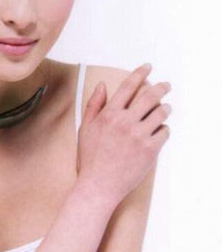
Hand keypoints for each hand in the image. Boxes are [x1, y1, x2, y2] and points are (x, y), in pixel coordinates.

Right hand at [76, 62, 170, 206]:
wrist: (99, 185)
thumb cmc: (90, 158)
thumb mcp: (85, 129)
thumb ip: (94, 106)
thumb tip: (101, 86)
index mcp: (108, 115)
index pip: (127, 87)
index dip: (139, 74)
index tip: (147, 67)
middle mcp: (125, 122)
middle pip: (150, 96)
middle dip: (161, 87)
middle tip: (166, 85)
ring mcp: (139, 135)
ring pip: (161, 112)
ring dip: (165, 108)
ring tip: (164, 109)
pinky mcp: (151, 149)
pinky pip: (165, 131)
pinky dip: (164, 129)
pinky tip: (158, 131)